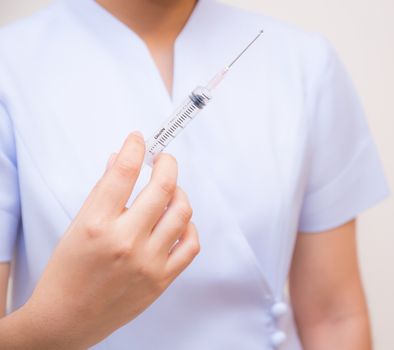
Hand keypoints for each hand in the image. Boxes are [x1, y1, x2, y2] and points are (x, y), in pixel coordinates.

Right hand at [12, 132, 199, 348]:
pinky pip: (191, 244)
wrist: (69, 317)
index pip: (123, 173)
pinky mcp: (162, 279)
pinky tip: (177, 222)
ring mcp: (148, 262)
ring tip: (170, 192)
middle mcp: (125, 241)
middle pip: (162, 188)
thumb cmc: (69, 270)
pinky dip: (188, 227)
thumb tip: (120, 159)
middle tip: (164, 160)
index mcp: (96, 224)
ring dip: (180, 194)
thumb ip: (103, 191)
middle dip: (167, 165)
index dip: (135, 148)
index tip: (140, 140)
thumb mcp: (78, 225)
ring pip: (182, 212)